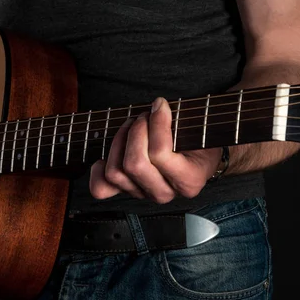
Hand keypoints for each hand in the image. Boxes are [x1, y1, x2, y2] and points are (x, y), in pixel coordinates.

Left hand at [89, 97, 221, 203]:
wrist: (196, 157)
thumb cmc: (196, 139)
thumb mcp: (199, 129)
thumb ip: (181, 120)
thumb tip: (157, 106)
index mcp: (189, 181)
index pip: (160, 154)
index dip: (156, 123)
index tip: (160, 105)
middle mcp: (164, 193)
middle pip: (134, 164)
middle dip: (136, 132)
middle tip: (143, 117)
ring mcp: (143, 194)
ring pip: (116, 172)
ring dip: (119, 142)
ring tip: (130, 126)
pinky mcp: (126, 191)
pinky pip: (101, 188)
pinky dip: (99, 170)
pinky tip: (109, 154)